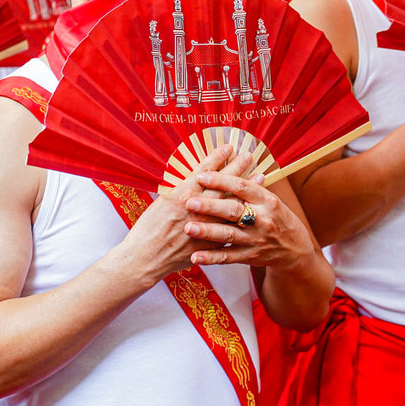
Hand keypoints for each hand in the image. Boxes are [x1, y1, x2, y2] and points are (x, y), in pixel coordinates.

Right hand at [113, 146, 241, 283]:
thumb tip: (197, 178)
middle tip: (249, 155)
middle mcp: (196, 209)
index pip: (205, 172)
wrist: (144, 258)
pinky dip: (243, 216)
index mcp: (182, 196)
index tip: (229, 147)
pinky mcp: (208, 244)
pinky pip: (230, 228)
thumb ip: (181, 190)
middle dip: (238, 168)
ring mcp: (205, 227)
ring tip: (260, 176)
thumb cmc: (147, 229)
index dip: (218, 158)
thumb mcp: (161, 202)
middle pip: (223, 185)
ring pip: (232, 204)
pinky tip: (254, 207)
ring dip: (247, 189)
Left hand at [182, 169, 319, 270]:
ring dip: (207, 232)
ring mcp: (256, 240)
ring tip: (189, 228)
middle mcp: (262, 219)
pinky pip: (228, 257)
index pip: (242, 187)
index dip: (221, 181)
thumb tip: (229, 163)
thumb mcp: (270, 200)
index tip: (201, 176)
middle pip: (233, 210)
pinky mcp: (250, 257)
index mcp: (267, 200)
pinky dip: (211, 257)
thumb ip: (250, 187)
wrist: (295, 249)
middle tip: (189, 202)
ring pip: (228, 235)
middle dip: (210, 206)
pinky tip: (195, 257)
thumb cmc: (277, 218)